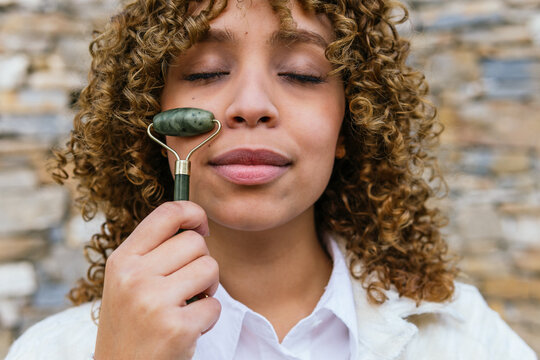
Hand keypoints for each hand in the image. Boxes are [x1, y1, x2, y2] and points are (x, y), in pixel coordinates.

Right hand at [93, 201, 220, 359]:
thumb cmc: (132, 324)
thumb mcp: (127, 281)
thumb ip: (154, 252)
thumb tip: (195, 224)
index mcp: (122, 259)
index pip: (167, 213)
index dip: (193, 213)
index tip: (201, 227)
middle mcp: (134, 276)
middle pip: (196, 242)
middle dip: (202, 262)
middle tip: (190, 285)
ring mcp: (154, 302)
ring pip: (210, 268)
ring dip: (209, 289)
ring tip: (189, 305)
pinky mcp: (176, 328)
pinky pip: (214, 306)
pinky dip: (208, 318)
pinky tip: (187, 329)